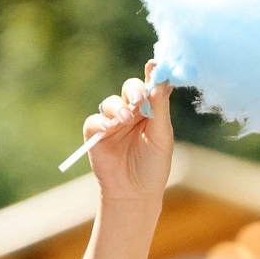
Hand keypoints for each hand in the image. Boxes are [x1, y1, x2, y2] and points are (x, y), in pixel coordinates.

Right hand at [81, 72, 175, 204]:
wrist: (135, 193)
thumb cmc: (153, 166)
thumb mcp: (161, 137)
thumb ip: (160, 109)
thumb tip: (164, 81)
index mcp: (150, 112)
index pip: (150, 88)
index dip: (152, 75)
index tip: (155, 64)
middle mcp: (130, 113)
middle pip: (129, 89)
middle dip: (134, 90)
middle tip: (138, 98)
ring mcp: (112, 122)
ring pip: (111, 102)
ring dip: (118, 108)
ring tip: (125, 119)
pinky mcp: (95, 134)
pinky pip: (95, 120)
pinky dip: (101, 121)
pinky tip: (110, 127)